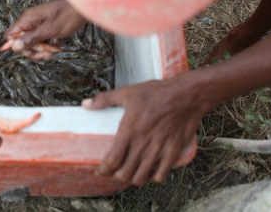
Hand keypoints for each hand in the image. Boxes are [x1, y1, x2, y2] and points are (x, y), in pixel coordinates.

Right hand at [3, 0, 86, 60]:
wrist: (83, 8)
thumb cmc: (67, 15)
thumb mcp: (49, 30)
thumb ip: (31, 39)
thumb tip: (13, 47)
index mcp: (27, 19)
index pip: (10, 36)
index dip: (17, 46)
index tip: (30, 50)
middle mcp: (30, 22)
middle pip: (22, 43)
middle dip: (34, 50)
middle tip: (47, 51)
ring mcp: (38, 26)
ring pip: (33, 44)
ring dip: (43, 50)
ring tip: (55, 49)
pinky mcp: (46, 30)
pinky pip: (42, 42)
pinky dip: (49, 46)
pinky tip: (58, 45)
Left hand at [83, 74, 205, 184]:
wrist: (186, 95)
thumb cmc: (156, 93)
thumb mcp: (127, 92)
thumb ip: (104, 99)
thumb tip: (85, 104)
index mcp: (129, 131)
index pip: (112, 161)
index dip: (103, 170)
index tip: (99, 170)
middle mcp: (143, 144)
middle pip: (125, 174)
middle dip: (116, 176)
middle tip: (113, 171)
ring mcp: (158, 150)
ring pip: (141, 177)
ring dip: (132, 179)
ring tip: (129, 173)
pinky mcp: (173, 152)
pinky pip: (160, 175)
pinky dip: (152, 178)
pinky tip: (149, 172)